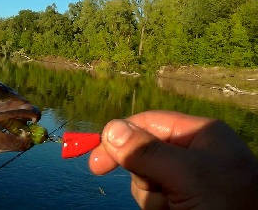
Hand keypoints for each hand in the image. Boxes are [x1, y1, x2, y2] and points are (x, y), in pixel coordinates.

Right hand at [89, 110, 257, 209]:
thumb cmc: (230, 206)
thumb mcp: (187, 175)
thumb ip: (147, 152)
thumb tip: (110, 130)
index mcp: (199, 135)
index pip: (149, 123)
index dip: (119, 136)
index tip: (95, 159)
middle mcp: (193, 155)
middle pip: (142, 155)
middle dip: (143, 177)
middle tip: (141, 188)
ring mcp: (188, 181)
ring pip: (145, 182)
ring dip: (152, 199)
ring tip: (177, 209)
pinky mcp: (183, 202)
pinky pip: (153, 201)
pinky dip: (158, 209)